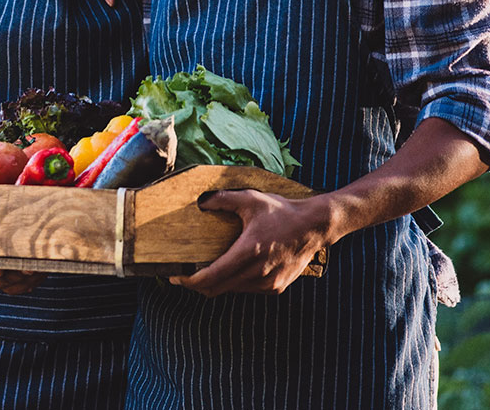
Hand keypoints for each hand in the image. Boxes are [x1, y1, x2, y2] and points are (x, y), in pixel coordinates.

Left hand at [168, 189, 332, 297]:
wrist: (315, 227)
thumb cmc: (282, 211)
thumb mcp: (251, 198)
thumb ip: (223, 199)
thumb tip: (201, 202)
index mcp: (249, 252)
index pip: (211, 277)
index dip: (189, 280)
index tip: (175, 275)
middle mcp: (258, 272)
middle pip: (216, 289)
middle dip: (195, 284)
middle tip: (182, 274)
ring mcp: (268, 283)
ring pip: (231, 291)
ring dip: (215, 284)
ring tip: (203, 270)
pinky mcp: (276, 287)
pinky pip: (246, 289)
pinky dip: (233, 283)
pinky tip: (229, 269)